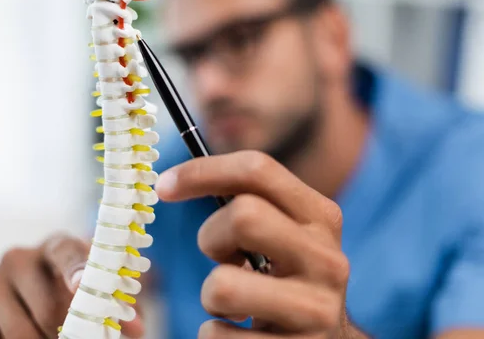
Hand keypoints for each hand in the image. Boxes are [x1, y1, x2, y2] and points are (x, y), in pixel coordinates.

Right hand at [0, 234, 145, 338]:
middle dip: (65, 336)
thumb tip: (136, 328)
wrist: (30, 295)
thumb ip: (115, 305)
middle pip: (45, 307)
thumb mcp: (96, 292)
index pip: (66, 252)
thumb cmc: (72, 292)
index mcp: (56, 245)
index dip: (75, 269)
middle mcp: (18, 257)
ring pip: (18, 331)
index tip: (81, 288)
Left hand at [156, 151, 364, 338]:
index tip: (164, 187)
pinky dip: (214, 334)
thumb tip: (173, 182)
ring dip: (210, 296)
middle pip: (243, 216)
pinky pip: (217, 337)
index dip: (201, 172)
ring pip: (222, 286)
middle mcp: (327, 259)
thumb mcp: (283, 234)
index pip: (258, 169)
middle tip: (223, 258)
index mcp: (321, 217)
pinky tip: (241, 334)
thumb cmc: (284, 279)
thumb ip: (249, 202)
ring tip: (233, 303)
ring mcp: (316, 310)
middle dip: (211, 238)